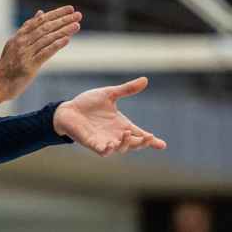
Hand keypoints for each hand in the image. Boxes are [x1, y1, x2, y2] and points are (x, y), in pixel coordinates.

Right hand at [0, 5, 81, 103]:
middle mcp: (22, 42)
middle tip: (78, 15)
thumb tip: (40, 13)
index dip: (56, 14)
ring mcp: (25, 53)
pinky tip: (67, 40)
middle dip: (63, 20)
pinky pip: (45, 53)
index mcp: (20, 35)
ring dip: (63, 31)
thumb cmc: (8, 64)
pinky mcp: (29, 66)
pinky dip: (56, 45)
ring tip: (76, 25)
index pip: (40, 20)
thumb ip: (28, 28)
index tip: (70, 9)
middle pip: (45, 27)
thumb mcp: (15, 42)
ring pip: (47, 38)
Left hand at [52, 76, 166, 156]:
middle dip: (142, 143)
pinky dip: (108, 150)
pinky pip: (103, 151)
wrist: (68, 110)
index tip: (163, 145)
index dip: (151, 141)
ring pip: (120, 149)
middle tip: (149, 137)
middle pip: (134, 145)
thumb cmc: (88, 103)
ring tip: (127, 134)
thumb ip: (126, 89)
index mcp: (121, 125)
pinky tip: (111, 145)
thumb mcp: (109, 94)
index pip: (139, 135)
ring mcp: (104, 141)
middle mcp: (115, 135)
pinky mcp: (92, 143)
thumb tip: (145, 80)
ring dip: (126, 144)